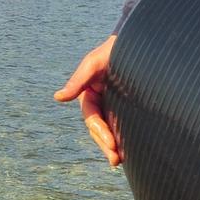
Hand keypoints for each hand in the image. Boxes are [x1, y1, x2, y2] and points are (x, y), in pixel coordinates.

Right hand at [54, 35, 122, 165]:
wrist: (140, 39)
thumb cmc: (116, 47)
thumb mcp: (96, 62)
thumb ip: (79, 79)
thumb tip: (58, 97)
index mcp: (90, 93)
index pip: (92, 117)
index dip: (100, 131)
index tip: (110, 144)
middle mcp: (102, 101)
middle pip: (100, 128)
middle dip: (106, 144)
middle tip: (115, 159)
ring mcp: (115, 105)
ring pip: (112, 130)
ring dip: (114, 146)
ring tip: (120, 160)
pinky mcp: (130, 107)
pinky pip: (126, 126)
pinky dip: (127, 139)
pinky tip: (132, 152)